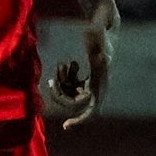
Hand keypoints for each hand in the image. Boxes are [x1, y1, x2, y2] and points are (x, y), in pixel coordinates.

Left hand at [44, 0, 119, 130]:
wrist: (106, 28)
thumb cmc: (102, 33)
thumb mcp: (97, 37)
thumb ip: (93, 38)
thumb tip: (89, 31)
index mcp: (100, 85)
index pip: (91, 110)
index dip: (79, 120)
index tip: (65, 126)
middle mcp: (97, 87)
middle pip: (73, 102)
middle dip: (60, 92)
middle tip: (50, 81)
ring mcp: (92, 83)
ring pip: (71, 93)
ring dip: (62, 82)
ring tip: (61, 65)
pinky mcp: (88, 78)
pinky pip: (72, 85)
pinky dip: (66, 77)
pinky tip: (67, 64)